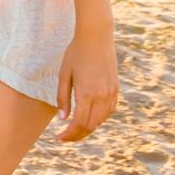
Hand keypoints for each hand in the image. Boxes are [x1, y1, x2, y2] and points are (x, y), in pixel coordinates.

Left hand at [55, 26, 118, 141]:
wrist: (96, 36)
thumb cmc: (76, 53)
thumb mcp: (64, 74)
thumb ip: (62, 98)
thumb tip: (63, 119)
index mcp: (87, 93)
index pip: (79, 124)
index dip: (69, 135)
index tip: (58, 138)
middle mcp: (102, 96)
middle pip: (91, 126)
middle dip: (77, 135)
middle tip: (64, 137)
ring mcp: (111, 93)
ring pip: (101, 121)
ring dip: (88, 128)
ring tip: (74, 128)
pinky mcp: (116, 89)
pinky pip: (109, 111)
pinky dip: (99, 118)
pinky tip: (89, 117)